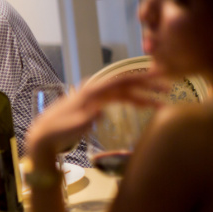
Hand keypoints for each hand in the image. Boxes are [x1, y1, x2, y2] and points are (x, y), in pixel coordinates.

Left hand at [27, 71, 168, 156]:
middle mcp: (94, 90)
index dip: (141, 78)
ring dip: (142, 96)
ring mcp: (94, 97)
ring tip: (162, 103)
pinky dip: (131, 100)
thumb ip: (87, 118)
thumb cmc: (57, 131)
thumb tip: (101, 111)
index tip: (159, 76)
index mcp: (90, 91)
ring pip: (123, 92)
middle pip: (125, 84)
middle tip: (169, 89)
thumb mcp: (73, 126)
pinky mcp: (94, 105)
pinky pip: (117, 99)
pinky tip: (143, 105)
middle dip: (147, 85)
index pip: (120, 81)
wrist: (44, 135)